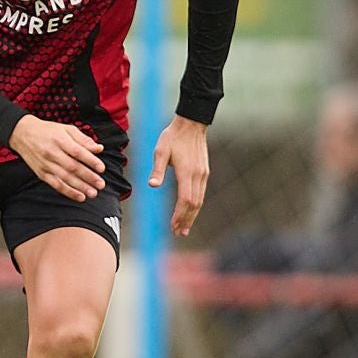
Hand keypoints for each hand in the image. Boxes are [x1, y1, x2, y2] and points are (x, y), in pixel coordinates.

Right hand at [9, 115, 104, 200]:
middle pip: (72, 167)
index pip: (77, 152)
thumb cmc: (47, 131)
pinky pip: (55, 184)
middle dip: (88, 177)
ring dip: (80, 187)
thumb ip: (83, 139)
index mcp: (59, 139)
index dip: (90, 161)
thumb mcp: (66, 129)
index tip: (101, 168)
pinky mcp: (41, 173)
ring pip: (64, 178)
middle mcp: (52, 152)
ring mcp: (45, 164)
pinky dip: (68, 191)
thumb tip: (99, 149)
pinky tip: (79, 196)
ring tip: (92, 193)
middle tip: (101, 184)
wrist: (22, 134)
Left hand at [149, 115, 209, 235]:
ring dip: (192, 215)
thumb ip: (157, 170)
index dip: (179, 215)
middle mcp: (198, 176)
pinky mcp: (204, 172)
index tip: (173, 226)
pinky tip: (190, 211)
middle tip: (179, 233)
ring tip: (184, 228)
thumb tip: (152, 186)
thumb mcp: (160, 151)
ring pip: (199, 200)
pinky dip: (195, 205)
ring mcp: (203, 174)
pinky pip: (200, 193)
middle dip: (186, 220)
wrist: (191, 124)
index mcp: (186, 172)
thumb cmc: (172, 137)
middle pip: (194, 204)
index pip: (185, 200)